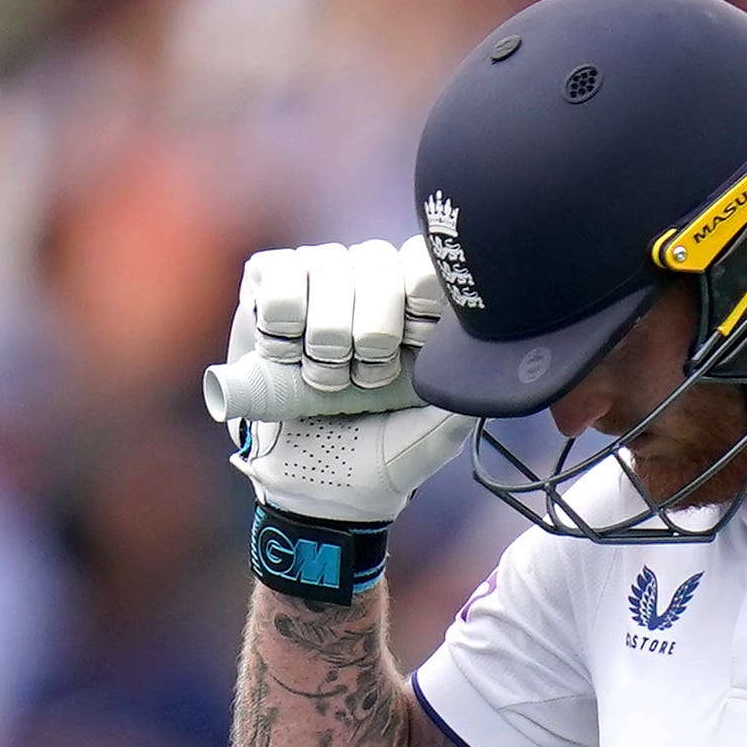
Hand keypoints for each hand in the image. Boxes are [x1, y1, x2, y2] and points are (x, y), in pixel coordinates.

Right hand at [206, 239, 474, 531]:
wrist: (309, 485)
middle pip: (376, 261)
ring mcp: (318, 280)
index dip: (421, 289)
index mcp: (415, 311)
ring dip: (326, 332)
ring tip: (322, 379)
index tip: (416, 336)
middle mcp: (369, 284)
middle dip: (371, 330)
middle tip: (363, 379)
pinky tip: (285, 353)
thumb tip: (479, 381)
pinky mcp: (268, 288)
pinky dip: (282, 317)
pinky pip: (278, 273)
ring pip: (327, 266)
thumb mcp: (426, 444)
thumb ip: (455, 413)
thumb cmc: (376, 458)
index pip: (424, 260)